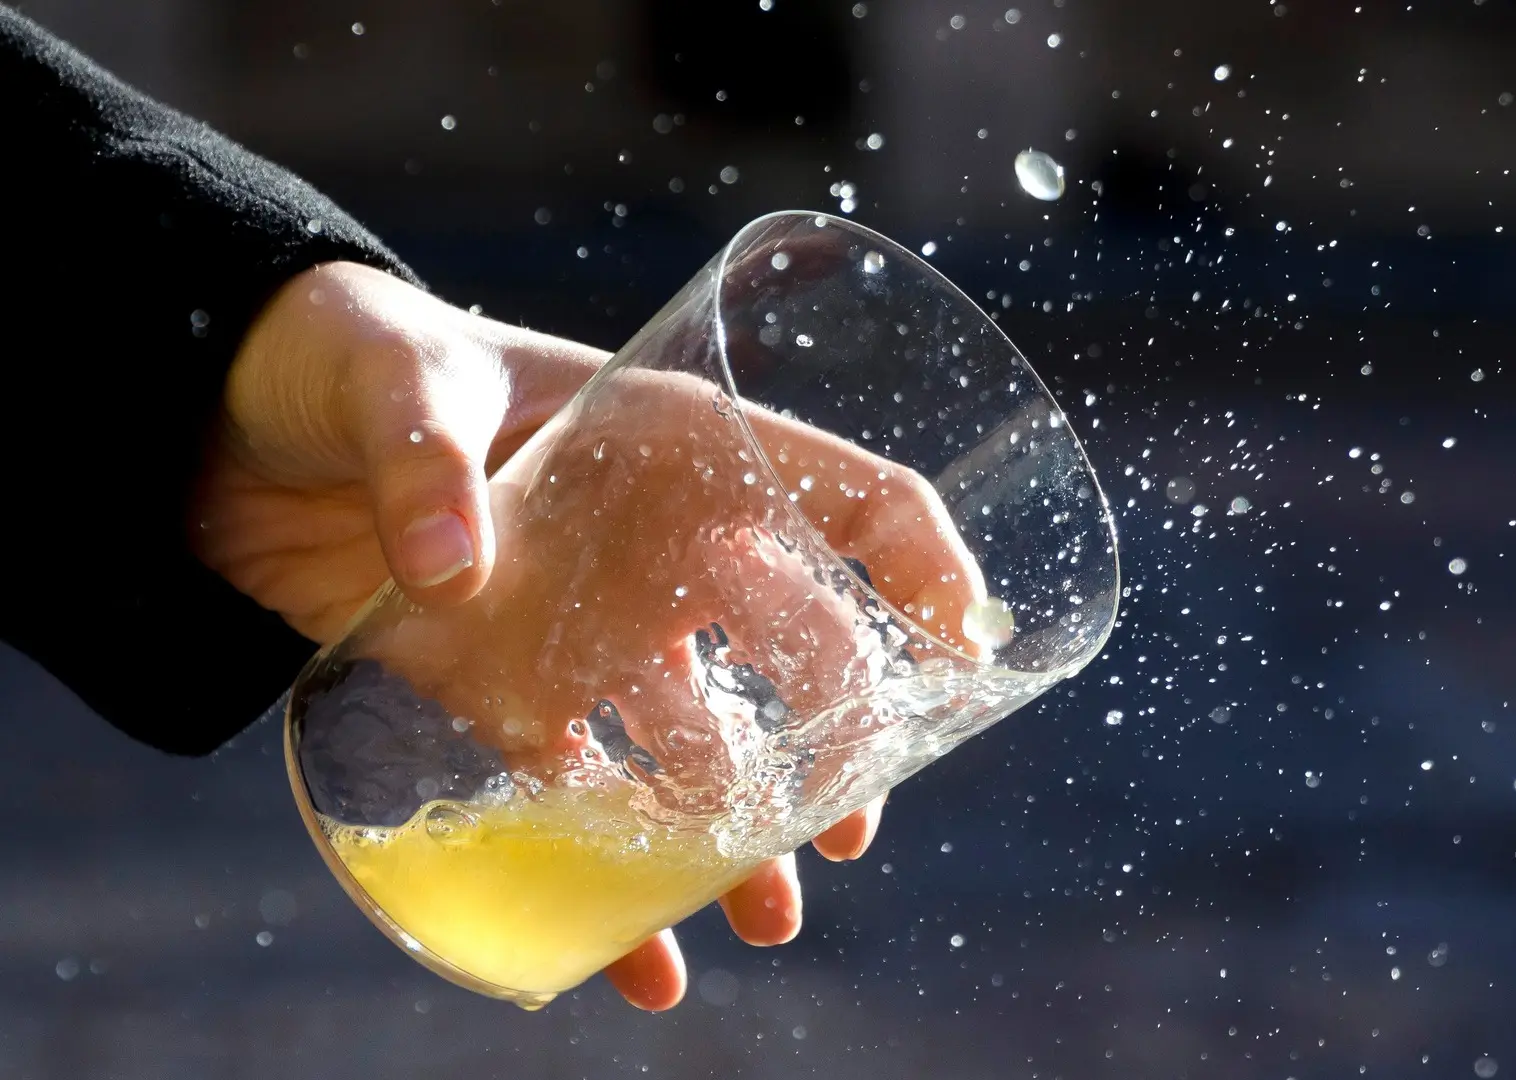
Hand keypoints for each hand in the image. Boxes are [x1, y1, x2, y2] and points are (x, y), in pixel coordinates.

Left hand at [192, 262, 977, 1008]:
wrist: (253, 430)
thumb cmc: (355, 362)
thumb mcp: (395, 383)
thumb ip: (424, 462)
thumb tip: (455, 570)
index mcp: (682, 449)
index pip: (850, 499)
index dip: (925, 566)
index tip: (967, 654)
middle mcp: (669, 548)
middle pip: (806, 648)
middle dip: (844, 743)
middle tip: (841, 827)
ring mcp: (603, 630)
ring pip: (713, 746)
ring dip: (745, 835)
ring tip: (767, 916)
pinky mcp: (523, 695)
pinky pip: (591, 798)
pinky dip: (615, 881)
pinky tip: (641, 958)